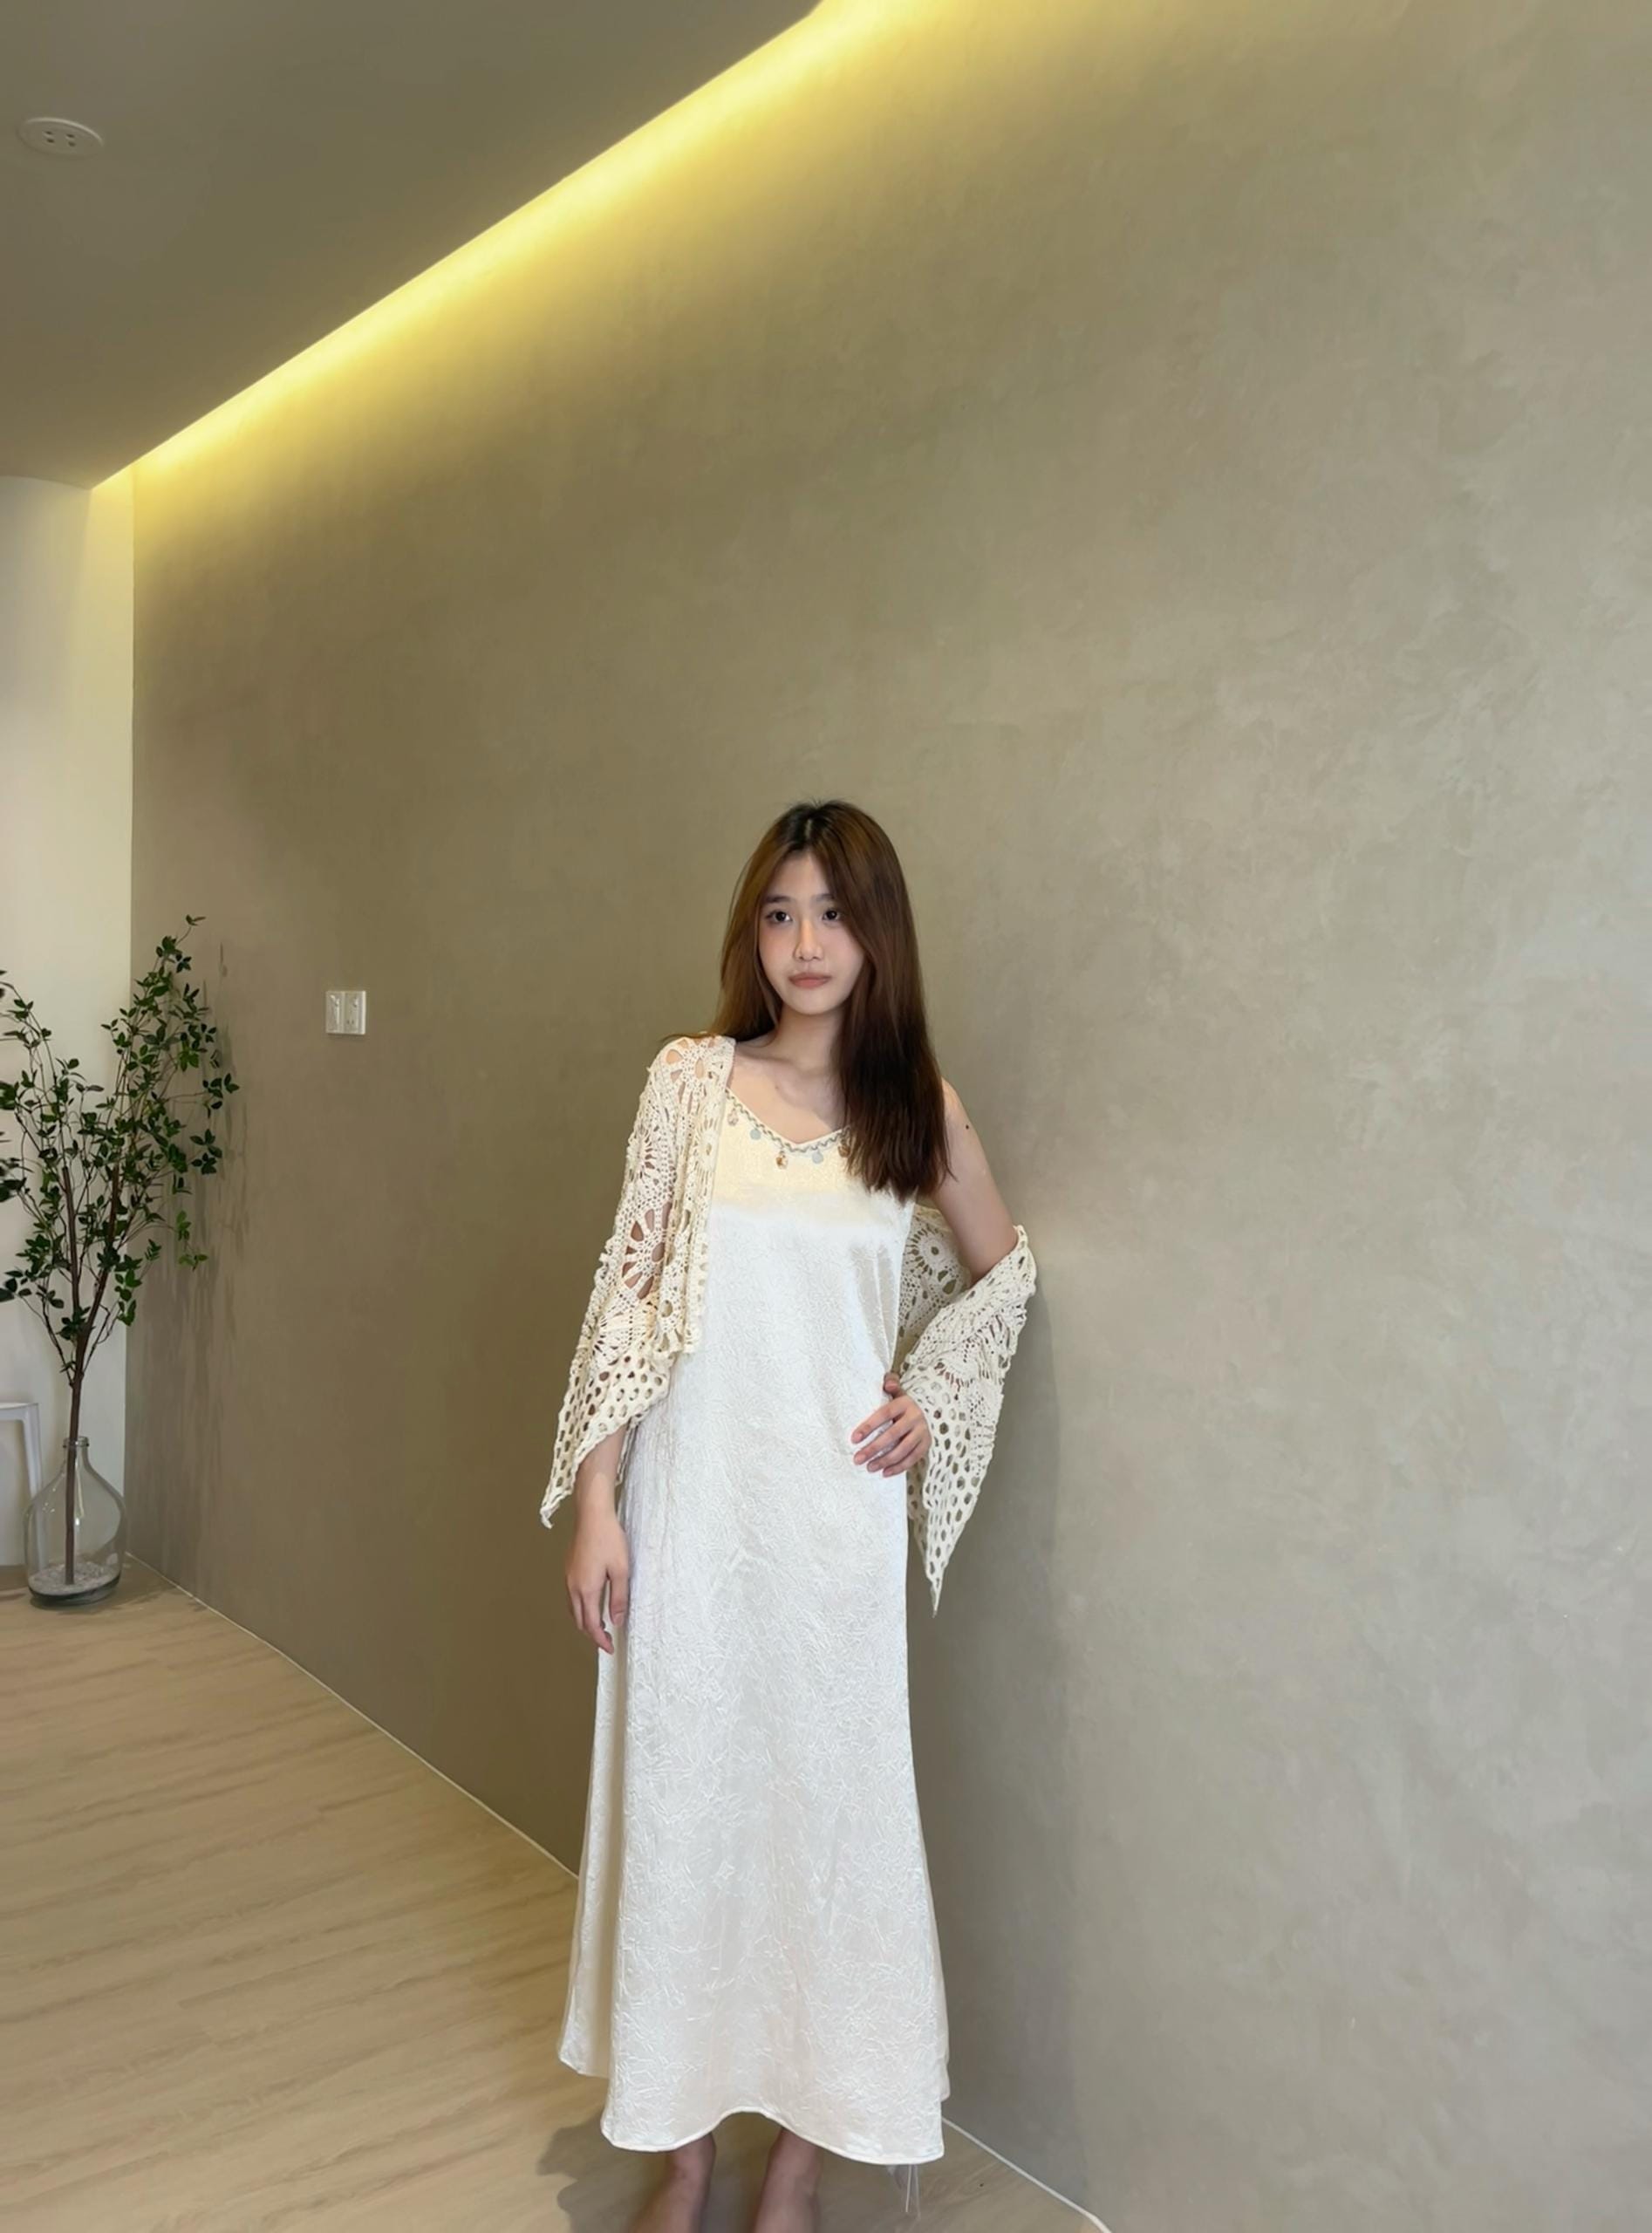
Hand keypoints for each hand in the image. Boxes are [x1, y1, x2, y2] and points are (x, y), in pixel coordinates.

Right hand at [566, 1505, 629, 1652]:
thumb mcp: (621, 1570)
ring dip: (584, 1621)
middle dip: (591, 1634)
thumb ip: (619, 1598)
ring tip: (600, 1625)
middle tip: (606, 1640)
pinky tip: (591, 1602)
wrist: (592, 1514)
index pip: (590, 1624)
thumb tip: (616, 1621)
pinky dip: (580, 1607)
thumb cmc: (609, 1539)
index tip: (610, 1648)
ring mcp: (568, 1577)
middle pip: (578, 1620)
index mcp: (586, 1589)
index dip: (600, 1640)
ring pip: (572, 1609)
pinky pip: (571, 1596)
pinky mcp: (568, 1568)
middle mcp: (573, 1586)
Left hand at [849, 1371, 931, 1476]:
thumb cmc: (904, 1403)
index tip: (854, 1439)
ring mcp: (922, 1432)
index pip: (884, 1415)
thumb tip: (887, 1384)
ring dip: (885, 1460)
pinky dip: (899, 1467)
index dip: (868, 1427)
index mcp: (904, 1403)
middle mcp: (915, 1417)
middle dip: (873, 1448)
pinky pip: (912, 1459)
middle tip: (857, 1459)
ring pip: (902, 1450)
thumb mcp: (899, 1391)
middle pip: (892, 1435)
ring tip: (869, 1467)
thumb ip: (891, 1384)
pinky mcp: (926, 1445)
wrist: (930, 1410)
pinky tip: (885, 1472)